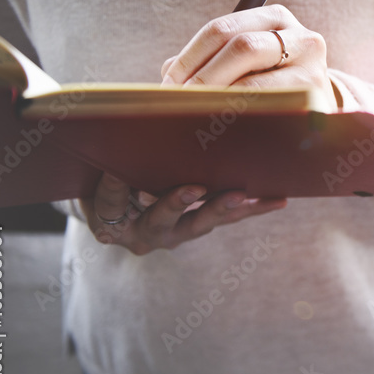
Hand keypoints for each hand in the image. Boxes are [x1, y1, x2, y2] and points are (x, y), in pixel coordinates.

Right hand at [80, 172, 286, 254]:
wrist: (120, 207)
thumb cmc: (105, 180)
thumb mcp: (97, 175)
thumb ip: (110, 165)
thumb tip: (122, 139)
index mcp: (110, 221)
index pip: (111, 205)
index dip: (115, 190)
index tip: (117, 172)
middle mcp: (144, 235)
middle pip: (161, 221)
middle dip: (177, 203)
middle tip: (194, 188)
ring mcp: (174, 234)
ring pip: (200, 222)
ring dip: (223, 208)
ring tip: (241, 194)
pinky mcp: (199, 226)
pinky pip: (228, 218)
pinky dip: (252, 208)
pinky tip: (277, 200)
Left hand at [160, 5, 337, 109]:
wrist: (315, 110)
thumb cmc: (270, 84)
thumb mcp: (246, 63)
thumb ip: (210, 60)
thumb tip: (168, 73)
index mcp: (276, 18)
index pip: (223, 28)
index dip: (190, 56)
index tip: (168, 82)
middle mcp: (301, 36)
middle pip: (241, 47)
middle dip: (204, 77)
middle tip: (179, 101)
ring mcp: (313, 67)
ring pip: (257, 79)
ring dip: (219, 99)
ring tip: (196, 114)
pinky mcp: (316, 97)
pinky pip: (271, 105)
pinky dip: (242, 115)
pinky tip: (225, 125)